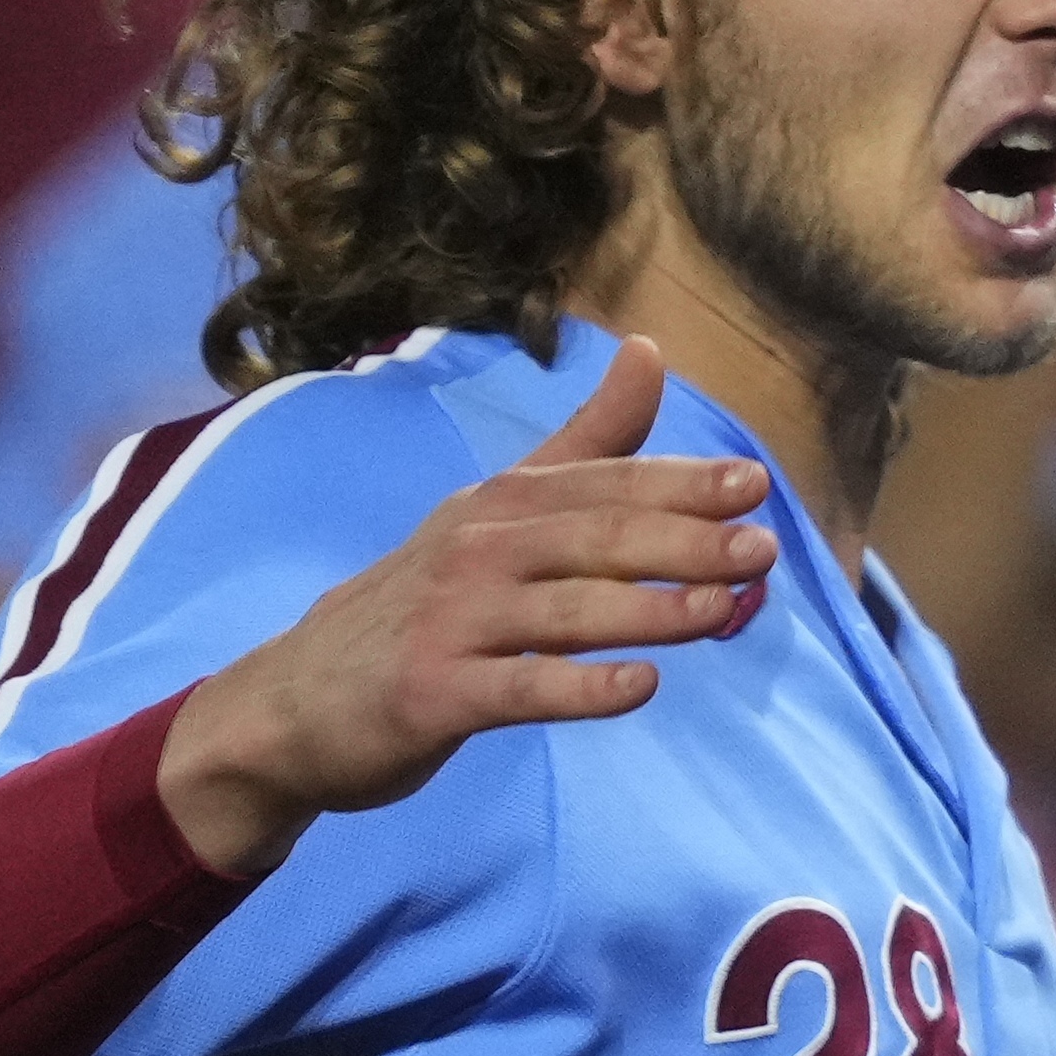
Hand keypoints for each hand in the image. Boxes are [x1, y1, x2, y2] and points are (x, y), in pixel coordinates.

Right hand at [150, 335, 771, 877]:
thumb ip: (584, 446)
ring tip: (722, 608)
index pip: (599, 484)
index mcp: (497, 507)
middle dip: (680, 540)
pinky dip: (579, 687)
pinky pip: (517, 687)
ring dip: (647, 608)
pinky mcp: (433, 692)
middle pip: (589, 539)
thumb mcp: (495, 515)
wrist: (294, 702)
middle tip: (760, 547)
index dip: (677, 482)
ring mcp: (450, 622)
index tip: (754, 482)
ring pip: (562, 610)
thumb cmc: (422, 605)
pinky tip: (639, 686)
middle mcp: (473, 551)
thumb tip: (650, 353)